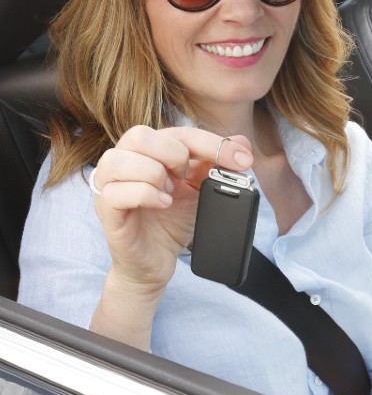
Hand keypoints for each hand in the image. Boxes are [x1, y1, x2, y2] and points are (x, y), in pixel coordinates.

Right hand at [91, 126, 252, 295]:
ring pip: (119, 160)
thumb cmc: (173, 221)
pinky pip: (115, 192)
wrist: (156, 262)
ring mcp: (109, 186)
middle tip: (187, 177)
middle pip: (139, 135)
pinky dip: (145, 195)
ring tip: (170, 193)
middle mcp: (125, 162)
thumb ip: (217, 164)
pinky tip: (162, 204)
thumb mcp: (202, 189)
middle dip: (173, 154)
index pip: (176, 132)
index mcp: (149, 151)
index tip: (242, 160)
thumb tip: (242, 143)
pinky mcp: (106, 211)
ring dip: (154, 174)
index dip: (211, 142)